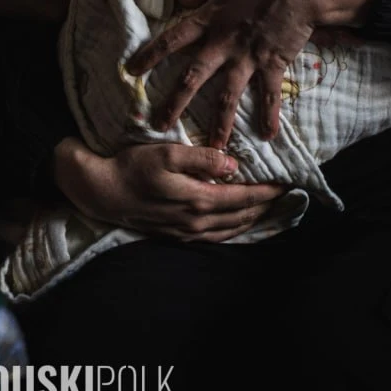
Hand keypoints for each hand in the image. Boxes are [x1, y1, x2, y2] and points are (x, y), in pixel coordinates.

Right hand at [52, 137, 285, 241]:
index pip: (244, 197)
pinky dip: (233, 231)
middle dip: (266, 207)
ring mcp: (187, 232)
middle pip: (242, 217)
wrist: (102, 193)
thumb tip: (233, 165)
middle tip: (286, 197)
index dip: (267, 191)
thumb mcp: (167, 153)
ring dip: (253, 221)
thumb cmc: (132, 167)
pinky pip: (215, 237)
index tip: (287, 183)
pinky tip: (237, 225)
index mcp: (199, 199)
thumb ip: (202, 158)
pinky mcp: (177, 236)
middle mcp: (197, 221)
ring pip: (231, 230)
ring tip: (269, 211)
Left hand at [126, 0, 377, 147]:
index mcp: (209, 19)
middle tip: (159, 125)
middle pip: (193, 78)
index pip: (172, 40)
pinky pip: (270, 94)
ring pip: (229, 96)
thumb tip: (181, 1)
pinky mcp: (273, 64)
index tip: (131, 70)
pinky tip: (268, 135)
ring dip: (220, 123)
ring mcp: (249, 57)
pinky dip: (269, 115)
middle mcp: (224, 44)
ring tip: (214, 148)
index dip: (150, 55)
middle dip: (175, 103)